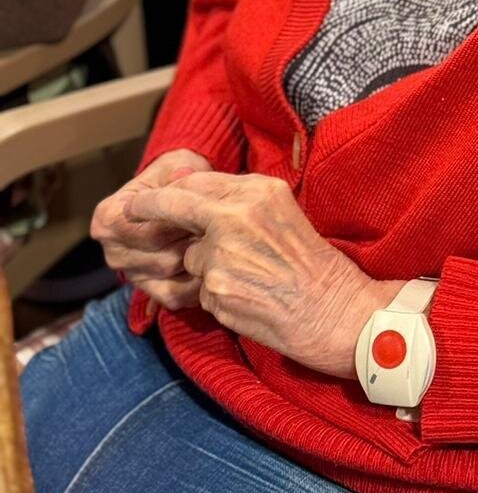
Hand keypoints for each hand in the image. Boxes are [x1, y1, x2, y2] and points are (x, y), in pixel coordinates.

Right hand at [91, 148, 213, 307]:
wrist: (176, 197)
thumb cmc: (175, 178)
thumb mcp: (175, 165)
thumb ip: (177, 170)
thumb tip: (184, 174)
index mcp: (109, 217)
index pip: (148, 229)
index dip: (181, 222)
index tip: (207, 212)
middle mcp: (112, 251)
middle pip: (162, 256)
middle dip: (195, 241)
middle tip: (224, 229)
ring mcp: (130, 275)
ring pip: (172, 275)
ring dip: (201, 259)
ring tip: (222, 241)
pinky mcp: (149, 291)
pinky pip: (176, 296)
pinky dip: (199, 282)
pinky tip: (217, 263)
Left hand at [123, 170, 403, 377]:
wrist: (334, 311)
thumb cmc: (314, 264)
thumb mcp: (283, 213)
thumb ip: (241, 202)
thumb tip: (193, 194)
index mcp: (259, 192)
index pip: (198, 181)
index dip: (168, 190)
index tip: (147, 195)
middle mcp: (237, 217)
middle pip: (177, 208)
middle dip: (149, 211)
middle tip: (127, 213)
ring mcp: (223, 255)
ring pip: (189, 256)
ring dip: (204, 268)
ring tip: (246, 277)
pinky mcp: (216, 291)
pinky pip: (199, 289)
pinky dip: (214, 295)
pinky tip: (246, 298)